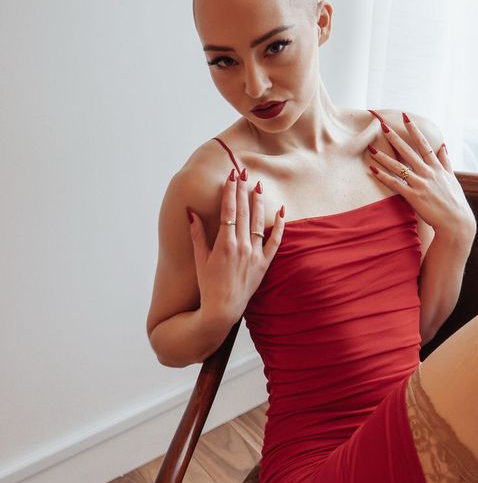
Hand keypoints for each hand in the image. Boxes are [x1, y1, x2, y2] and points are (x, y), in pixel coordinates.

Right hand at [187, 169, 285, 327]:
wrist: (222, 309)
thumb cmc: (208, 285)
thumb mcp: (199, 259)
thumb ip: (197, 234)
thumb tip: (190, 211)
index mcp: (224, 244)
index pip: (228, 210)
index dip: (230, 192)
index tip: (231, 177)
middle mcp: (241, 246)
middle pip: (243, 212)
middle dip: (243, 191)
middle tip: (243, 173)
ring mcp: (255, 254)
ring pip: (259, 222)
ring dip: (259, 202)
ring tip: (258, 186)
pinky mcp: (264, 263)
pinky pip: (275, 241)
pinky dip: (280, 225)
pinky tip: (281, 211)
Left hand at [368, 114, 475, 237]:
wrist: (456, 222)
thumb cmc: (455, 202)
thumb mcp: (452, 178)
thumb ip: (446, 161)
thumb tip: (444, 145)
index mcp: (437, 168)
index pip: (424, 145)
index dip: (414, 130)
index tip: (406, 118)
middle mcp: (428, 173)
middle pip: (408, 152)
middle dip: (395, 138)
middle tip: (383, 125)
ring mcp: (420, 184)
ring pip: (398, 167)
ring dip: (384, 157)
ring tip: (371, 148)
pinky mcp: (414, 196)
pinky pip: (395, 184)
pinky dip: (384, 177)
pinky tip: (373, 170)